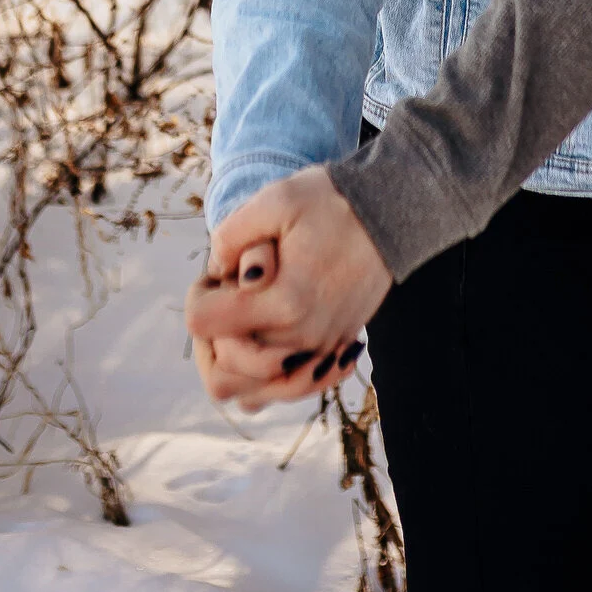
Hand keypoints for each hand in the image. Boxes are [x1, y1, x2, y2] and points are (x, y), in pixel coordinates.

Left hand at [187, 169, 392, 410]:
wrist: (391, 215)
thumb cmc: (331, 203)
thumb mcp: (276, 199)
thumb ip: (230, 235)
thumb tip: (216, 272)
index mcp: (284, 302)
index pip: (203, 324)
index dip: (199, 294)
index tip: (217, 274)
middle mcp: (301, 339)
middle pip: (221, 371)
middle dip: (211, 336)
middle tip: (227, 299)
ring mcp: (319, 353)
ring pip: (251, 393)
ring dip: (235, 363)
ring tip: (243, 322)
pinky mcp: (331, 355)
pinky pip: (283, 390)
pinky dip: (265, 376)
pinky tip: (266, 340)